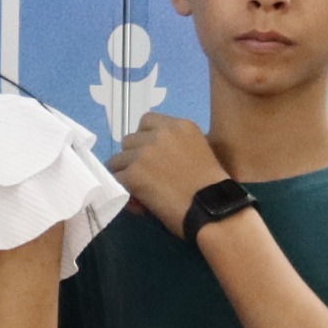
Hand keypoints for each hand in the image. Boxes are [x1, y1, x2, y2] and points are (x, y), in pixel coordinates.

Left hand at [107, 111, 225, 234]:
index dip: (144, 139)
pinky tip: (136, 199)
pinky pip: (115, 179)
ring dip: (125, 173)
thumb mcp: (198, 150)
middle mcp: (160, 134)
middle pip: (128, 140)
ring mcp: (145, 153)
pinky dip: (122, 189)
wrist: (212, 207)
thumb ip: (173, 145)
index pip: (147, 120)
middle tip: (144, 174)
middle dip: (133, 156)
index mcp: (180, 125)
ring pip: (117, 160)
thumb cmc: (211, 186)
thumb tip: (146, 154)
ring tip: (138, 188)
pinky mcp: (134, 173)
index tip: (150, 154)